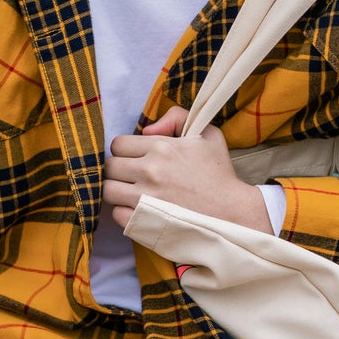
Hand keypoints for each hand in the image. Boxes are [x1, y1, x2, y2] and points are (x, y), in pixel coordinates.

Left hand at [101, 106, 272, 234]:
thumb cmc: (218, 173)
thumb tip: (148, 129)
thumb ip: (177, 118)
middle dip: (117, 169)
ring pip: (107, 190)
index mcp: (162, 147)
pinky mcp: (142, 220)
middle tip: (132, 176)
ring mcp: (143, 198)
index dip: (125, 150)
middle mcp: (149, 171)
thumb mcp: (206, 133)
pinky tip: (137, 209)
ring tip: (132, 193)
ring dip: (116, 190)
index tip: (135, 157)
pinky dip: (123, 212)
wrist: (231, 212)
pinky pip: (115, 214)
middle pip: (109, 167)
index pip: (118, 144)